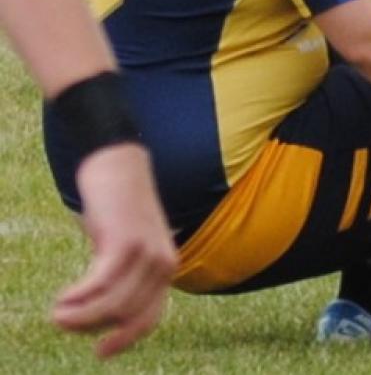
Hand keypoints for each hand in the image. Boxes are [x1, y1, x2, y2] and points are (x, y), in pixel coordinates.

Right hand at [52, 144, 175, 358]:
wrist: (117, 163)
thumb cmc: (116, 207)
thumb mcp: (124, 246)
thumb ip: (122, 276)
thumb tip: (101, 314)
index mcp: (166, 268)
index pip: (150, 317)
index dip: (125, 339)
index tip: (101, 353)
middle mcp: (164, 263)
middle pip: (127, 315)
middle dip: (92, 326)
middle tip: (61, 321)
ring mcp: (147, 253)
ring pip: (114, 304)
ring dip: (80, 316)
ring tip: (57, 313)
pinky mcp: (126, 242)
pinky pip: (101, 285)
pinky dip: (79, 298)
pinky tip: (63, 299)